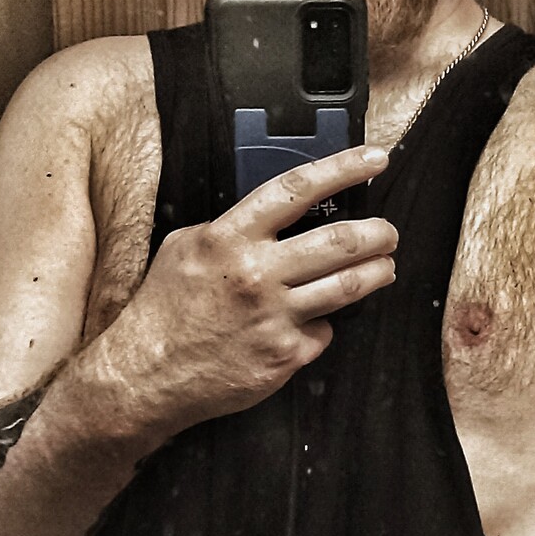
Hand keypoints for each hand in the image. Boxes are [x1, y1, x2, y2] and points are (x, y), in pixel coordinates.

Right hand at [94, 145, 396, 439]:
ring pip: (349, 286)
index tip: (375, 159)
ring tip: (385, 267)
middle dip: (379, 233)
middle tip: (389, 232)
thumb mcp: (185, 248)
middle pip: (340, 241)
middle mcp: (257, 274)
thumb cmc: (164, 310)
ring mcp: (275, 317)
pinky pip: (324, 332)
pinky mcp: (285, 356)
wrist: (145, 376)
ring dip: (377, 273)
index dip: (343, 169)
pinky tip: (315, 322)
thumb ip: (231, 228)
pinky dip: (324, 325)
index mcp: (230, 238)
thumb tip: (274, 216)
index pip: (297, 190)